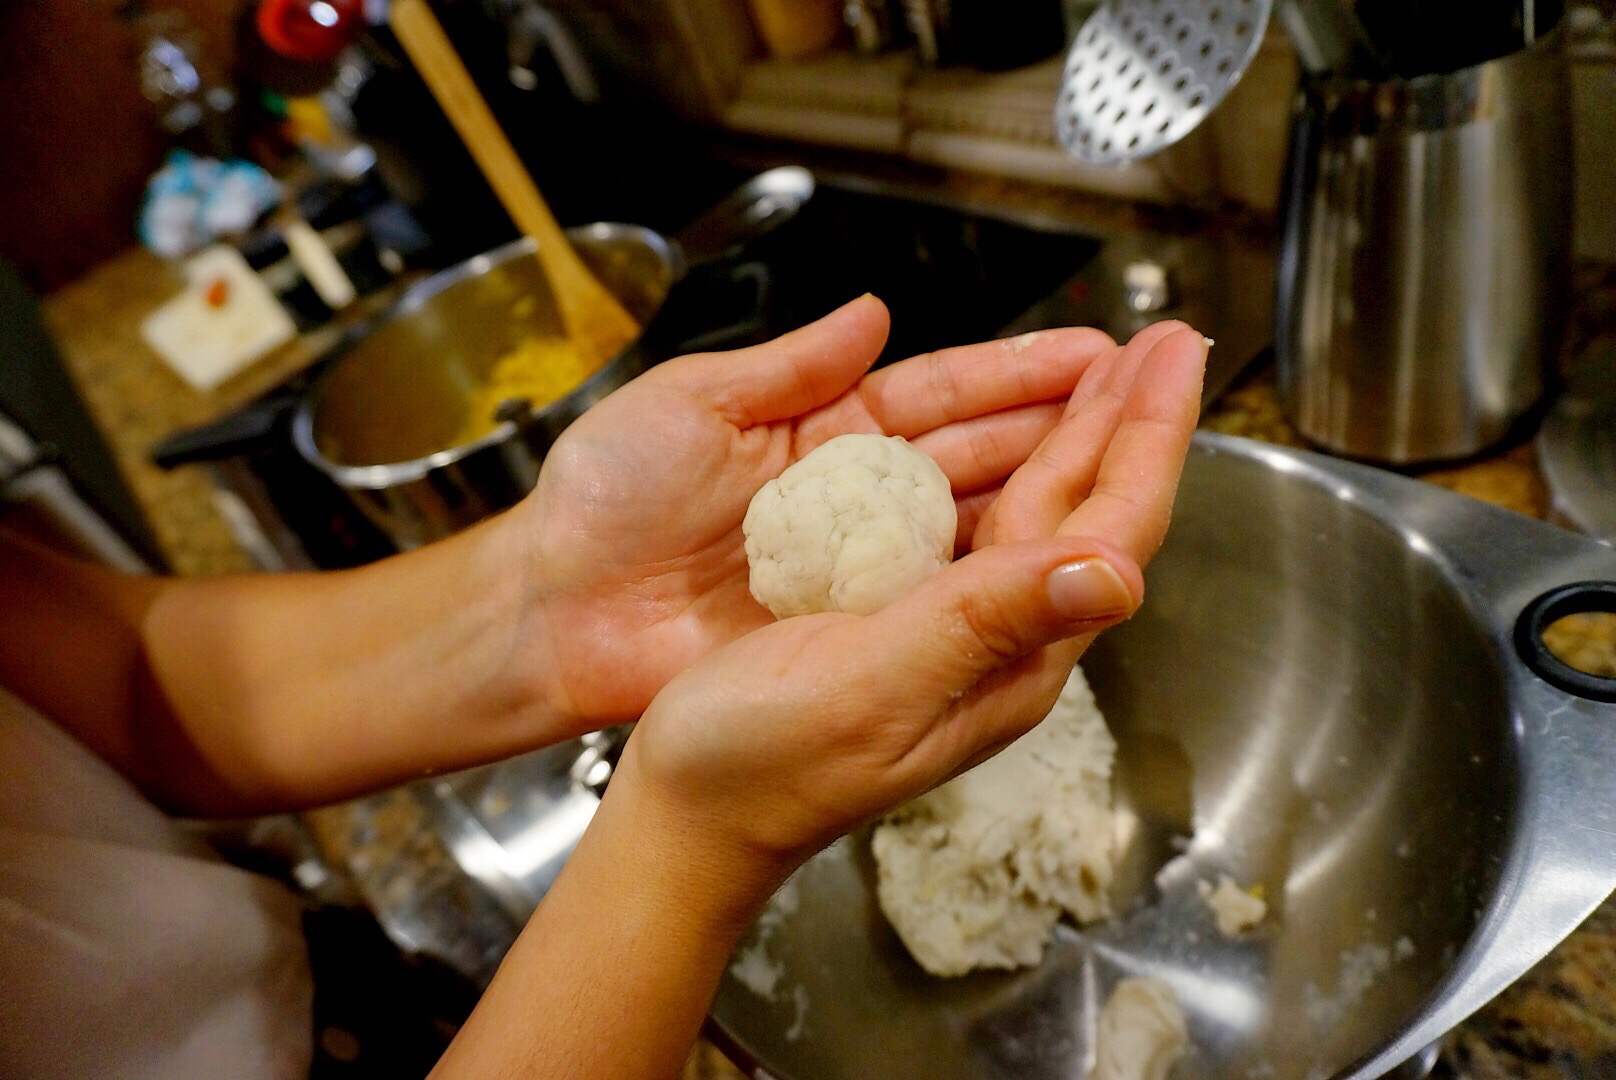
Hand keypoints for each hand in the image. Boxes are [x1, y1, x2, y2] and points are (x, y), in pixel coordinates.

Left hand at [508, 295, 1122, 729]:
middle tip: (1150, 394)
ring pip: (976, 525)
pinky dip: (998, 583)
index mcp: (822, 429)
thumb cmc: (604, 502)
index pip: (942, 392)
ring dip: (1052, 496)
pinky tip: (1062, 560)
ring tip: (1134, 463)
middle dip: (1065, 422)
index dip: (1020, 370)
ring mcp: (859, 567)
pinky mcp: (847, 631)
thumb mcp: (688, 405)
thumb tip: (876, 313)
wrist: (551, 615)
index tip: (1099, 349)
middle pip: (981, 453)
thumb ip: (790, 366)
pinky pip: (937, 602)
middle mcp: (856, 496)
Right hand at [620, 321, 1205, 869]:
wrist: (689, 814)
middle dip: (1126, 419)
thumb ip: (983, 623)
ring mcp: (948, 625)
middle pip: (1085, 510)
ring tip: (1106, 367)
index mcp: (1007, 654)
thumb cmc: (764, 764)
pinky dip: (998, 459)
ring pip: (1033, 510)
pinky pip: (970, 519)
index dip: (1149, 437)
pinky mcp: (898, 611)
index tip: (1176, 356)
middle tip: (1161, 340)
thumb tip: (1114, 573)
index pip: (1110, 530)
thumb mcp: (874, 686)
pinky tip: (1003, 432)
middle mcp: (994, 636)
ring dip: (1072, 431)